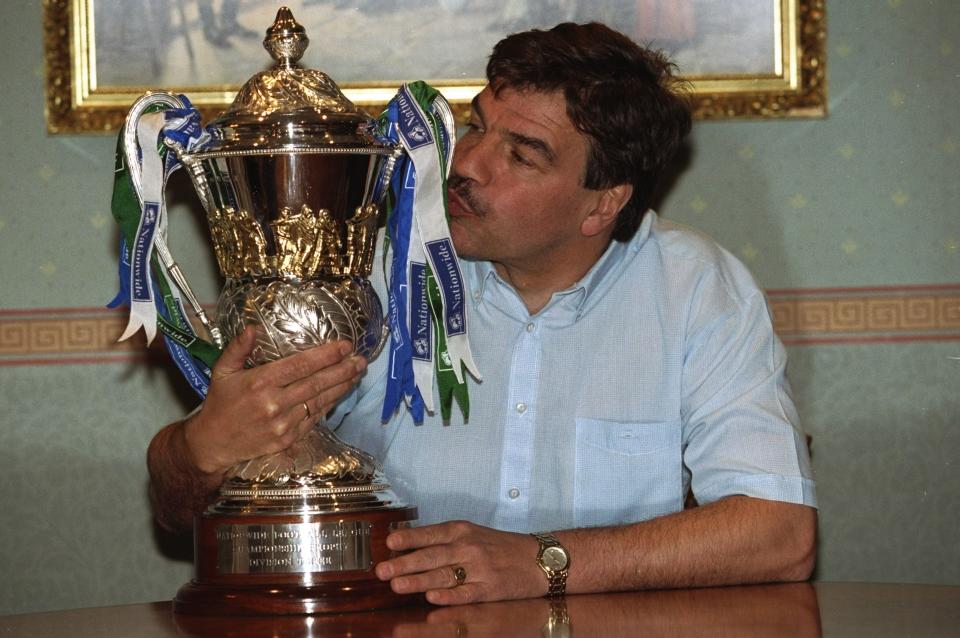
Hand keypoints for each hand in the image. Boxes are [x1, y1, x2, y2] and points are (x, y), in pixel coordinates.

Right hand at [182, 326, 365, 474]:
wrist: (212, 443)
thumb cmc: (219, 403)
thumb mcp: (222, 371)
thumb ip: (238, 348)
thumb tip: (252, 327)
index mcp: (260, 382)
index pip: (301, 365)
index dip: (326, 355)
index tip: (345, 346)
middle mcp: (274, 403)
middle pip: (316, 383)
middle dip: (342, 370)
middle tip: (360, 359)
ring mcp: (283, 423)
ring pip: (320, 401)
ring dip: (342, 387)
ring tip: (357, 373)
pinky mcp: (289, 438)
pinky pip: (314, 418)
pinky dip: (329, 405)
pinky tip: (341, 393)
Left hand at [375, 521, 545, 604]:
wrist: (538, 558)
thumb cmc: (500, 546)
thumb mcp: (472, 533)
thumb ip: (443, 539)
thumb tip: (408, 544)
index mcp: (462, 531)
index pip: (430, 534)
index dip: (409, 539)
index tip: (389, 543)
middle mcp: (468, 548)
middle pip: (432, 557)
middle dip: (404, 564)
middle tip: (382, 571)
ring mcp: (479, 569)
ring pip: (443, 575)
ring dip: (418, 581)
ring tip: (396, 586)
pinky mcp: (489, 589)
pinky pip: (465, 593)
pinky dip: (449, 595)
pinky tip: (432, 597)